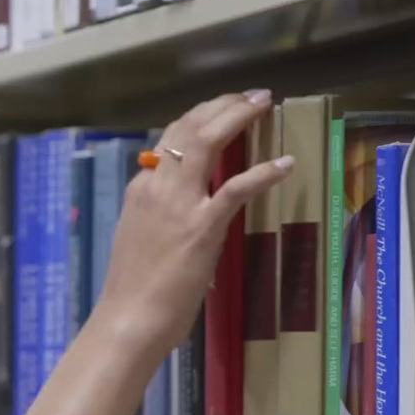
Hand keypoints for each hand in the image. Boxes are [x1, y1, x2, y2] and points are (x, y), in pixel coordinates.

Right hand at [92, 90, 292, 360]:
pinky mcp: (202, 227)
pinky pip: (236, 188)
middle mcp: (156, 188)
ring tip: (261, 104)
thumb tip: (178, 208)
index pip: (167, 142)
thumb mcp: (139, 238)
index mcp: (141, 190)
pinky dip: (263, 172)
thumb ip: (157, 215)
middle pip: (187, 129)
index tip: (220, 110)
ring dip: (236, 117)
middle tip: (249, 96)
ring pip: (206, 142)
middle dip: (220, 105)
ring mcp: (179, 205)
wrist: (128, 318)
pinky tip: (285, 163)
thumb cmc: (133, 289)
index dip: (197, 119)